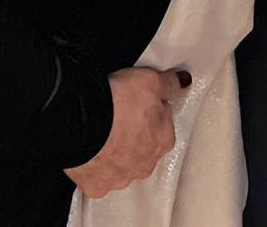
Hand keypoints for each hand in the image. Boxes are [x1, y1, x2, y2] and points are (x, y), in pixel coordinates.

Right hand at [65, 67, 189, 198]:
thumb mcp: (151, 80)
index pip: (163, 124)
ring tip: (102, 132)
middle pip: (144, 148)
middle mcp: (145, 165)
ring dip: (116, 152)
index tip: (137, 102)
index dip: (150, 110)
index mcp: (163, 141)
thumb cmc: (118, 103)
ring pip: (122, 165)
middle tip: (119, 115)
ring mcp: (121, 178)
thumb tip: (184, 83)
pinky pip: (100, 178)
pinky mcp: (98, 186)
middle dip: (134, 135)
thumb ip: (171, 83)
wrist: (81, 125)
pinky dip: (96, 167)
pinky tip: (90, 152)